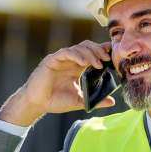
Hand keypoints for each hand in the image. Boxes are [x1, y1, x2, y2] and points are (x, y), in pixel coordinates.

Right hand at [0, 40, 115, 125]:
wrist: (38, 104)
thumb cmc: (56, 101)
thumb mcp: (80, 101)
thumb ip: (96, 100)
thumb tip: (112, 102)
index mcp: (77, 67)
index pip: (92, 53)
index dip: (102, 51)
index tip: (112, 56)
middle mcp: (70, 61)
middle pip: (87, 47)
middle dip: (99, 50)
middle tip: (107, 59)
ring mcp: (61, 59)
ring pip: (78, 48)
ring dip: (90, 53)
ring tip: (98, 63)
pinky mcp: (52, 60)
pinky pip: (66, 52)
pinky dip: (77, 55)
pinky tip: (84, 62)